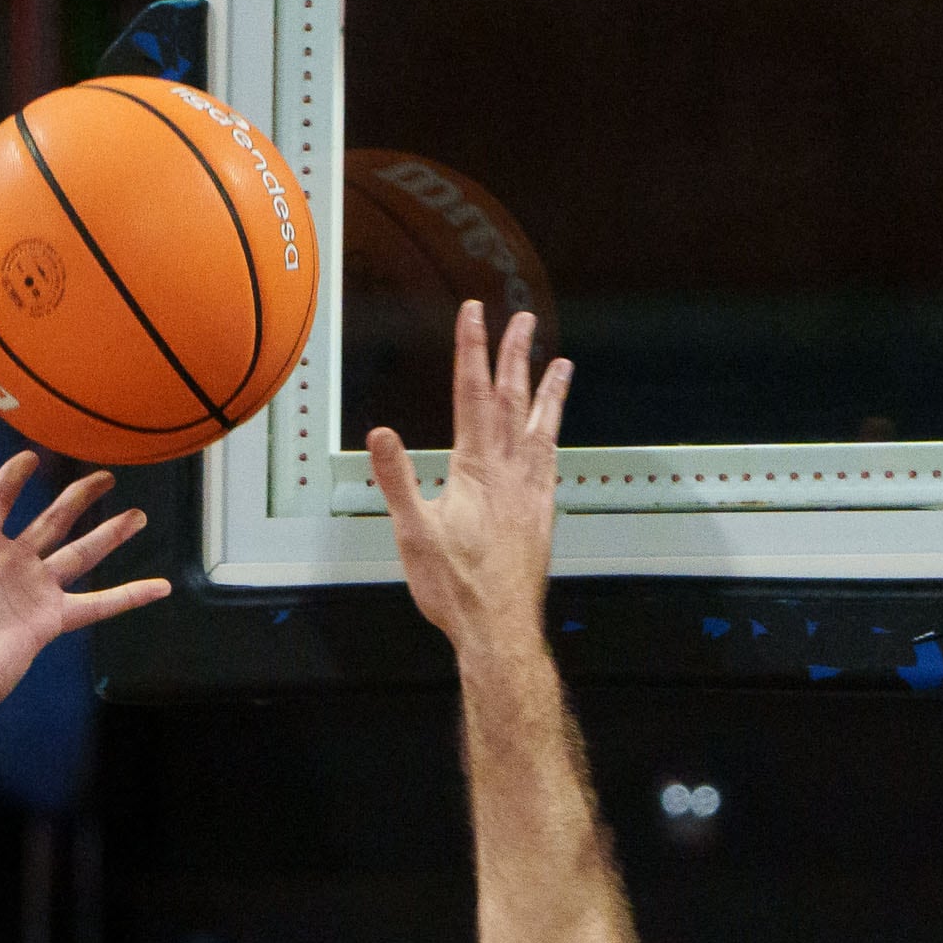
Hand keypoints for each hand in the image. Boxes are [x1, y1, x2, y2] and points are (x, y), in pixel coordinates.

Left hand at [0, 457, 162, 743]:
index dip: (11, 479)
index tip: (30, 458)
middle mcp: (5, 567)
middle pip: (50, 521)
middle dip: (77, 497)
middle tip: (105, 474)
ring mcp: (29, 594)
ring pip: (79, 554)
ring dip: (109, 535)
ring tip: (138, 514)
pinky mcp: (46, 623)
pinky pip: (96, 605)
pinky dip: (129, 596)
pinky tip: (159, 585)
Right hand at [366, 301, 571, 652]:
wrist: (500, 627)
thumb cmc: (455, 587)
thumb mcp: (413, 533)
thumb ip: (398, 480)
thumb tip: (382, 434)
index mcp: (476, 469)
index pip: (472, 395)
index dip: (472, 350)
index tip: (475, 314)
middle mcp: (510, 472)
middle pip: (512, 400)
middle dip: (513, 356)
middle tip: (520, 320)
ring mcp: (531, 491)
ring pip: (541, 427)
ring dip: (549, 391)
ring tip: (561, 363)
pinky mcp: (541, 513)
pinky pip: (551, 462)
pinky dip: (553, 437)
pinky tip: (554, 434)